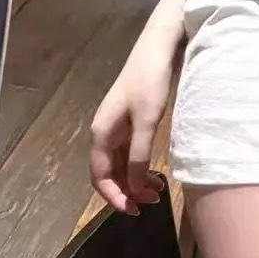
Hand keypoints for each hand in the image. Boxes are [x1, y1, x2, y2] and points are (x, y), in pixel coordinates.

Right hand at [89, 27, 177, 213]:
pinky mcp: (131, 120)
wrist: (159, 46)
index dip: (113, 197)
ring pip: (122, 163)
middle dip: (127, 190)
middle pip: (110, 172)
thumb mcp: (147, 121)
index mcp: (101, 133)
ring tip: (157, 191)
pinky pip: (131, 152)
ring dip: (136, 179)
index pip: (100, 176)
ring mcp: (118, 126)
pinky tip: (156, 171)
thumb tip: (134, 188)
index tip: (132, 211)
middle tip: (151, 203)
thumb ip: (139, 155)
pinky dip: (141, 165)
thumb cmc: (151, 81)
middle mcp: (105, 132)